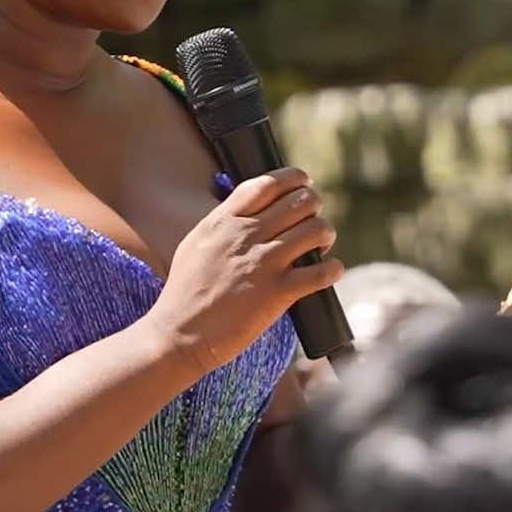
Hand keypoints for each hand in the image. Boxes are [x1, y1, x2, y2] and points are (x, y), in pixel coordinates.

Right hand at [146, 167, 342, 376]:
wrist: (179, 334)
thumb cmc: (185, 292)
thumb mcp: (196, 244)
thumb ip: (223, 223)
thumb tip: (249, 210)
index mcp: (224, 220)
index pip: (268, 183)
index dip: (294, 178)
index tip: (303, 183)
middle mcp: (246, 235)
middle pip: (300, 201)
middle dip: (313, 206)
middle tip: (312, 218)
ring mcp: (264, 263)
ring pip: (316, 230)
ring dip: (325, 234)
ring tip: (321, 244)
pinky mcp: (278, 293)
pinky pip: (321, 272)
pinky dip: (332, 269)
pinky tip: (330, 271)